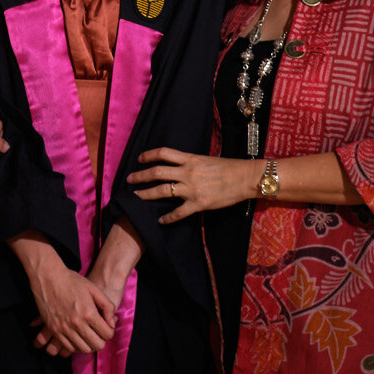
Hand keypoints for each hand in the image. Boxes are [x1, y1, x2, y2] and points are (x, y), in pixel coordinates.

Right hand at [26, 261, 116, 356]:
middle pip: (97, 345)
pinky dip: (76, 346)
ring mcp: (64, 328)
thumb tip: (112, 323)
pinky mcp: (54, 330)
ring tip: (88, 335)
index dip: (110, 331)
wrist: (48, 277)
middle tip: (98, 332)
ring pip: (83, 349)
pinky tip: (77, 337)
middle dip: (101, 340)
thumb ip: (108, 306)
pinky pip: (68, 348)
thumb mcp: (94, 289)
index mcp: (89, 313)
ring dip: (89, 344)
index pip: (107, 334)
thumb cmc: (72, 281)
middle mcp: (77, 323)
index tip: (106, 326)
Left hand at [128, 147, 260, 222]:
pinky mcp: (199, 203)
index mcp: (190, 159)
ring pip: (162, 191)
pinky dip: (167, 217)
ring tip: (136, 196)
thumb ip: (190, 162)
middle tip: (129, 179)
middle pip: (157, 172)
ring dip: (146, 194)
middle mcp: (188, 172)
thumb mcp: (206, 159)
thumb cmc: (228, 167)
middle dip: (140, 175)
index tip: (139, 158)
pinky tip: (160, 220)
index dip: (148, 155)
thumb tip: (178, 165)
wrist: (244, 178)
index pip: (163, 153)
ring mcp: (192, 188)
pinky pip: (178, 212)